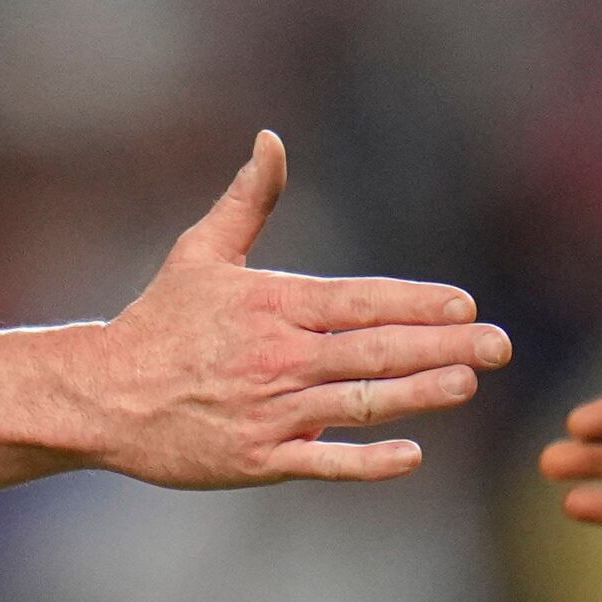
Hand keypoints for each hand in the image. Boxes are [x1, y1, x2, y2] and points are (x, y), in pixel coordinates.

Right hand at [73, 133, 511, 487]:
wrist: (101, 396)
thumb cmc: (159, 322)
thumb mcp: (200, 252)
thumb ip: (250, 200)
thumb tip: (272, 138)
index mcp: (272, 306)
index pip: (360, 302)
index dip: (415, 303)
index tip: (466, 304)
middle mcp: (278, 358)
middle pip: (375, 352)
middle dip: (444, 347)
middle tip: (500, 346)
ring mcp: (270, 413)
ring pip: (360, 405)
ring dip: (419, 395)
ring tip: (467, 384)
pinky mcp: (258, 460)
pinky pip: (325, 463)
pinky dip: (369, 462)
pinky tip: (412, 455)